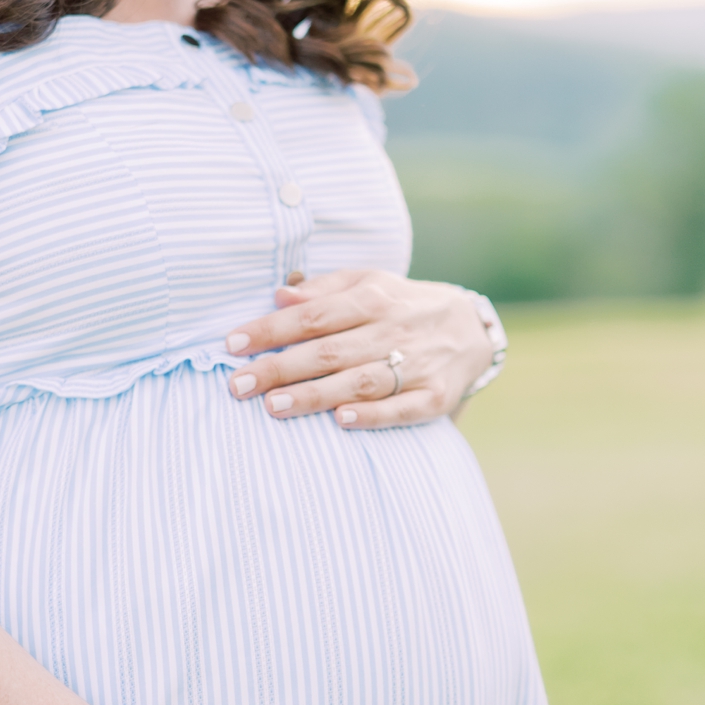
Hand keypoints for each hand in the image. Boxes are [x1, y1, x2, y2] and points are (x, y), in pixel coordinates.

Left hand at [224, 269, 494, 428]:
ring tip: (273, 407)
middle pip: (328, 351)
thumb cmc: (403, 306)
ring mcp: (416, 365)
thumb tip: (279, 294)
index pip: (312, 315)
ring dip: (315, 395)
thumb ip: (323, 290)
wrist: (473, 329)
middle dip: (280, 368)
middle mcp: (393, 330)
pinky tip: (340, 420)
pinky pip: (402, 408)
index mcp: (373, 298)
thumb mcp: (369, 283)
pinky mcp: (435, 396)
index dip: (270, 329)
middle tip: (239, 385)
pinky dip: (372, 415)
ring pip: (359, 381)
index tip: (232, 345)